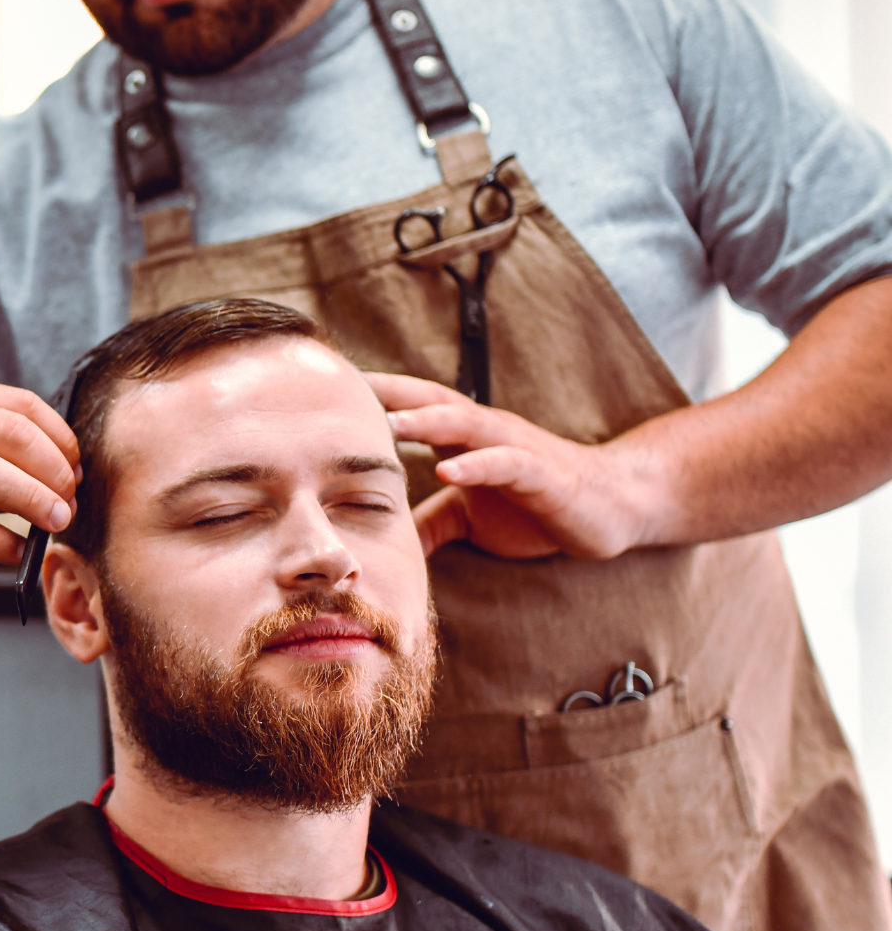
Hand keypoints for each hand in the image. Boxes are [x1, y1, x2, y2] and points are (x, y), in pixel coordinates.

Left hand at [366, 373, 643, 561]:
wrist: (612, 507)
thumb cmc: (537, 504)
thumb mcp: (469, 517)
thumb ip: (426, 523)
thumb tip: (377, 540)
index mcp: (463, 437)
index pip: (409, 409)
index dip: (369, 400)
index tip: (320, 394)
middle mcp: (485, 431)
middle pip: (428, 402)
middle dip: (385, 394)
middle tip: (339, 390)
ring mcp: (514, 448)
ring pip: (464, 424)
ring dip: (425, 421)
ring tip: (386, 423)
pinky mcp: (542, 474)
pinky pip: (506, 463)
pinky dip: (478, 464)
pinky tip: (450, 470)